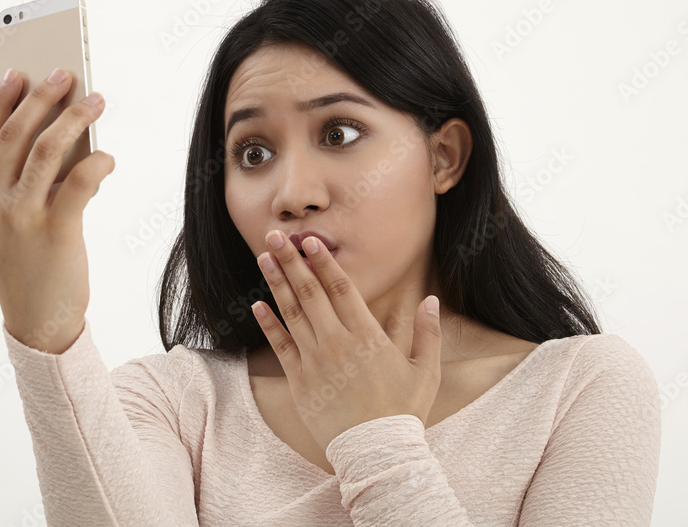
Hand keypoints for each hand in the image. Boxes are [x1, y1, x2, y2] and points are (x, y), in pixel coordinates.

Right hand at [0, 67, 114, 353]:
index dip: (0, 101)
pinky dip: (97, 161)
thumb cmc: (28, 262)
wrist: (38, 320)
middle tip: (64, 74)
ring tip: (94, 101)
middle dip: (41, 98)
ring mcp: (18, 219)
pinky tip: (109, 155)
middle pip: (14, 135)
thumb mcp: (8, 221)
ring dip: (73, 118)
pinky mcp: (54, 231)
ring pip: (46, 150)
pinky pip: (79, 181)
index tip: (17, 74)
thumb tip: (59, 128)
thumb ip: (21, 179)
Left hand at [251, 230, 443, 452]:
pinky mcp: (300, 381)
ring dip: (276, 284)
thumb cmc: (403, 412)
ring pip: (292, 314)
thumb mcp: (426, 371)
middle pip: (310, 293)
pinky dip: (268, 325)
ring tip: (263, 258)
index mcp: (367, 336)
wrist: (376, 452)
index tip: (309, 241)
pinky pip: (280, 347)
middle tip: (275, 236)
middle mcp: (337, 342)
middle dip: (292, 262)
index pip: (340, 289)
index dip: (323, 262)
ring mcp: (315, 361)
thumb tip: (430, 300)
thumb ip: (428, 333)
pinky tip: (257, 305)